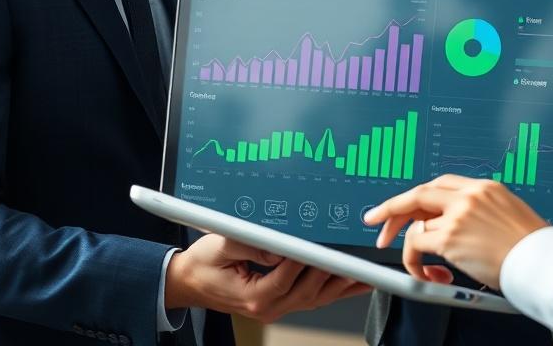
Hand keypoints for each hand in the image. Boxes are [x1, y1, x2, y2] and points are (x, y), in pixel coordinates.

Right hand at [164, 234, 369, 323]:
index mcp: (253, 296)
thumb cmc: (202, 264)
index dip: (305, 261)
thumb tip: (280, 246)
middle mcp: (268, 307)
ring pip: (315, 299)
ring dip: (340, 285)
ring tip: (364, 272)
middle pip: (308, 291)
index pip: (287, 277)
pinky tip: (351, 283)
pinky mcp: (279, 302)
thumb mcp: (220, 246)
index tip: (322, 247)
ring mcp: (275, 308)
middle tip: (352, 257)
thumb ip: (250, 244)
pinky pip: (311, 298)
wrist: (187, 282)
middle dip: (331, 273)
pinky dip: (333, 290)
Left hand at [363, 174, 547, 288]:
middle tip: (375, 222)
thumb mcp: (507, 217)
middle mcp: (469, 195)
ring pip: (416, 224)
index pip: (439, 185)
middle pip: (418, 194)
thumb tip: (449, 228)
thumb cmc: (532, 250)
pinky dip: (415, 262)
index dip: (417, 197)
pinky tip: (431, 274)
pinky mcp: (450, 236)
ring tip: (427, 271)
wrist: (546, 264)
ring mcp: (458, 213)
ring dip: (413, 250)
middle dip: (391, 209)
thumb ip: (479, 214)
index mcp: (484, 187)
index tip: (401, 206)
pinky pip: (415, 244)